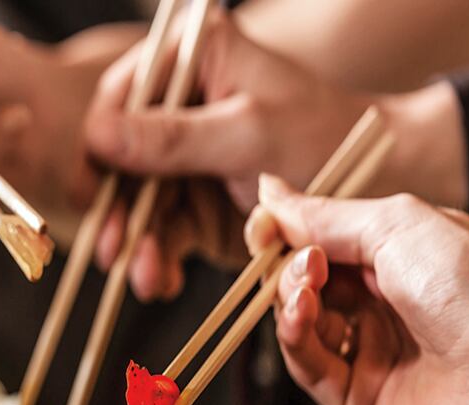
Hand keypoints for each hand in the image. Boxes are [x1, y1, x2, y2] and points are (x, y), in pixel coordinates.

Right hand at [84, 9, 467, 300]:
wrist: (377, 183)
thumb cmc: (322, 136)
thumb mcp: (247, 133)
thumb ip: (172, 137)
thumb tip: (97, 135)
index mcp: (194, 61)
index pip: (122, 95)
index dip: (99, 144)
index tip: (90, 189)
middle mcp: (181, 106)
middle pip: (122, 157)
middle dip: (119, 210)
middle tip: (111, 250)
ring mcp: (186, 158)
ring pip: (139, 202)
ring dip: (138, 244)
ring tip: (145, 278)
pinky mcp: (196, 202)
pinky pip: (164, 230)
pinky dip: (161, 258)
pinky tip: (163, 280)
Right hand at [248, 176, 468, 404]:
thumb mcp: (395, 225)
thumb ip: (325, 215)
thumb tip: (269, 191)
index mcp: (398, 261)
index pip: (322, 244)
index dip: (288, 232)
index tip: (262, 222)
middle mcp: (381, 308)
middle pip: (303, 283)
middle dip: (288, 264)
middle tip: (298, 256)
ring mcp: (367, 355)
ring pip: (298, 322)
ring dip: (290, 296)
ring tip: (307, 282)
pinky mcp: (354, 401)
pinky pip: (305, 365)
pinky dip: (293, 334)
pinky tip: (302, 311)